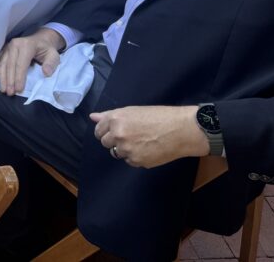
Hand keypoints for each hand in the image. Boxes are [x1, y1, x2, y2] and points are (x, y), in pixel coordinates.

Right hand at [0, 27, 65, 94]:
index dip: (19, 78)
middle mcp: (15, 44)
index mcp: (27, 45)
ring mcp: (8, 46)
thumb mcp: (54, 55)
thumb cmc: (46, 50)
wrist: (40, 40)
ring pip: (2, 63)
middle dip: (9, 80)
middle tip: (10, 93)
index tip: (19, 90)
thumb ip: (51, 64)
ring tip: (3, 90)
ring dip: (2, 77)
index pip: (21, 64)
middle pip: (10, 65)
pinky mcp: (5, 48)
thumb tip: (46, 73)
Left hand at [90, 105, 206, 167]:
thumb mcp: (132, 111)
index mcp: (116, 119)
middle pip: (105, 143)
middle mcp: (118, 135)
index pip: (98, 130)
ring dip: (124, 150)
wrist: (180, 130)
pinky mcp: (137, 162)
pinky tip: (147, 149)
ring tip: (140, 142)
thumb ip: (109, 115)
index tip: (113, 131)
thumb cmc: (158, 116)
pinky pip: (130, 161)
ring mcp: (127, 150)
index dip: (106, 131)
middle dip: (114, 140)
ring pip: (117, 153)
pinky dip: (136, 157)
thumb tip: (92, 117)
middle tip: (130, 136)